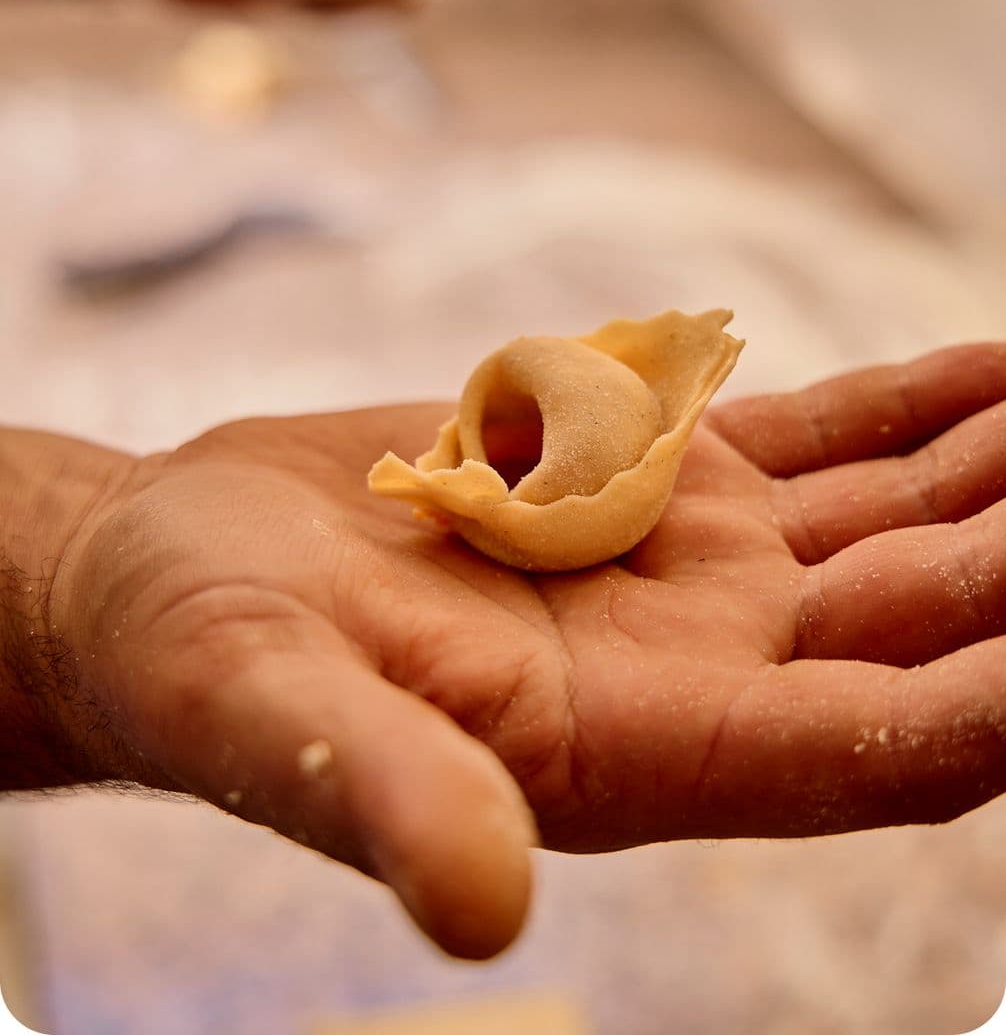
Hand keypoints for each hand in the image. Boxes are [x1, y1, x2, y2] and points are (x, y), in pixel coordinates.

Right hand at [31, 344, 1005, 958]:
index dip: (994, 702)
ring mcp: (682, 571)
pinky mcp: (646, 483)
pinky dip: (910, 409)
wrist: (178, 572)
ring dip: (1004, 478)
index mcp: (625, 753)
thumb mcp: (267, 716)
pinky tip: (991, 372)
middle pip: (919, 626)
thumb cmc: (199, 656)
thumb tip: (483, 910)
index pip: (864, 751)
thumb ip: (377, 796)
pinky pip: (814, 446)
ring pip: (892, 527)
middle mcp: (688, 670)